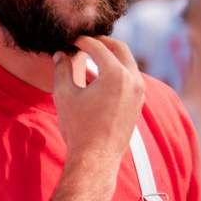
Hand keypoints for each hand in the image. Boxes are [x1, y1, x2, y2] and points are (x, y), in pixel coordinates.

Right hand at [53, 36, 143, 168]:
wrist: (96, 160)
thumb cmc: (78, 128)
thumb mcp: (65, 95)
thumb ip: (62, 69)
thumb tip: (61, 54)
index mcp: (116, 74)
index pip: (97, 47)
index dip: (82, 41)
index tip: (70, 41)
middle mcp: (133, 79)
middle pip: (119, 47)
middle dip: (101, 42)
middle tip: (84, 41)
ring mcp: (139, 91)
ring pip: (128, 61)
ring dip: (111, 55)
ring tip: (92, 55)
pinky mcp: (139, 102)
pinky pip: (131, 76)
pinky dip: (118, 69)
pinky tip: (101, 74)